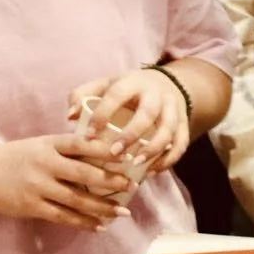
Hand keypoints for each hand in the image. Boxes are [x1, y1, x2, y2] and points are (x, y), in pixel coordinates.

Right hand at [0, 138, 132, 230]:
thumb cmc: (11, 159)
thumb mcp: (36, 145)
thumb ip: (62, 148)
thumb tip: (96, 151)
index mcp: (47, 144)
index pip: (81, 144)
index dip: (105, 150)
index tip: (126, 155)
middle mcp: (45, 164)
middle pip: (84, 174)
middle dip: (111, 181)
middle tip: (131, 186)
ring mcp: (39, 187)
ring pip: (77, 199)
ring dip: (102, 207)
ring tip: (121, 212)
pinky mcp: (33, 207)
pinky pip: (64, 217)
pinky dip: (83, 222)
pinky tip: (99, 226)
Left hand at [67, 68, 188, 172]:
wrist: (164, 85)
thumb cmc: (125, 90)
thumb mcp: (104, 85)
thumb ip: (82, 95)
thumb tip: (70, 117)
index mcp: (132, 82)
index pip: (117, 95)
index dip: (102, 114)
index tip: (88, 135)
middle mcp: (156, 94)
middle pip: (148, 113)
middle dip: (132, 134)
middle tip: (114, 154)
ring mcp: (173, 109)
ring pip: (169, 129)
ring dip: (154, 149)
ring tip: (137, 165)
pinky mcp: (183, 123)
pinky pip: (181, 143)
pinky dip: (169, 159)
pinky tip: (152, 171)